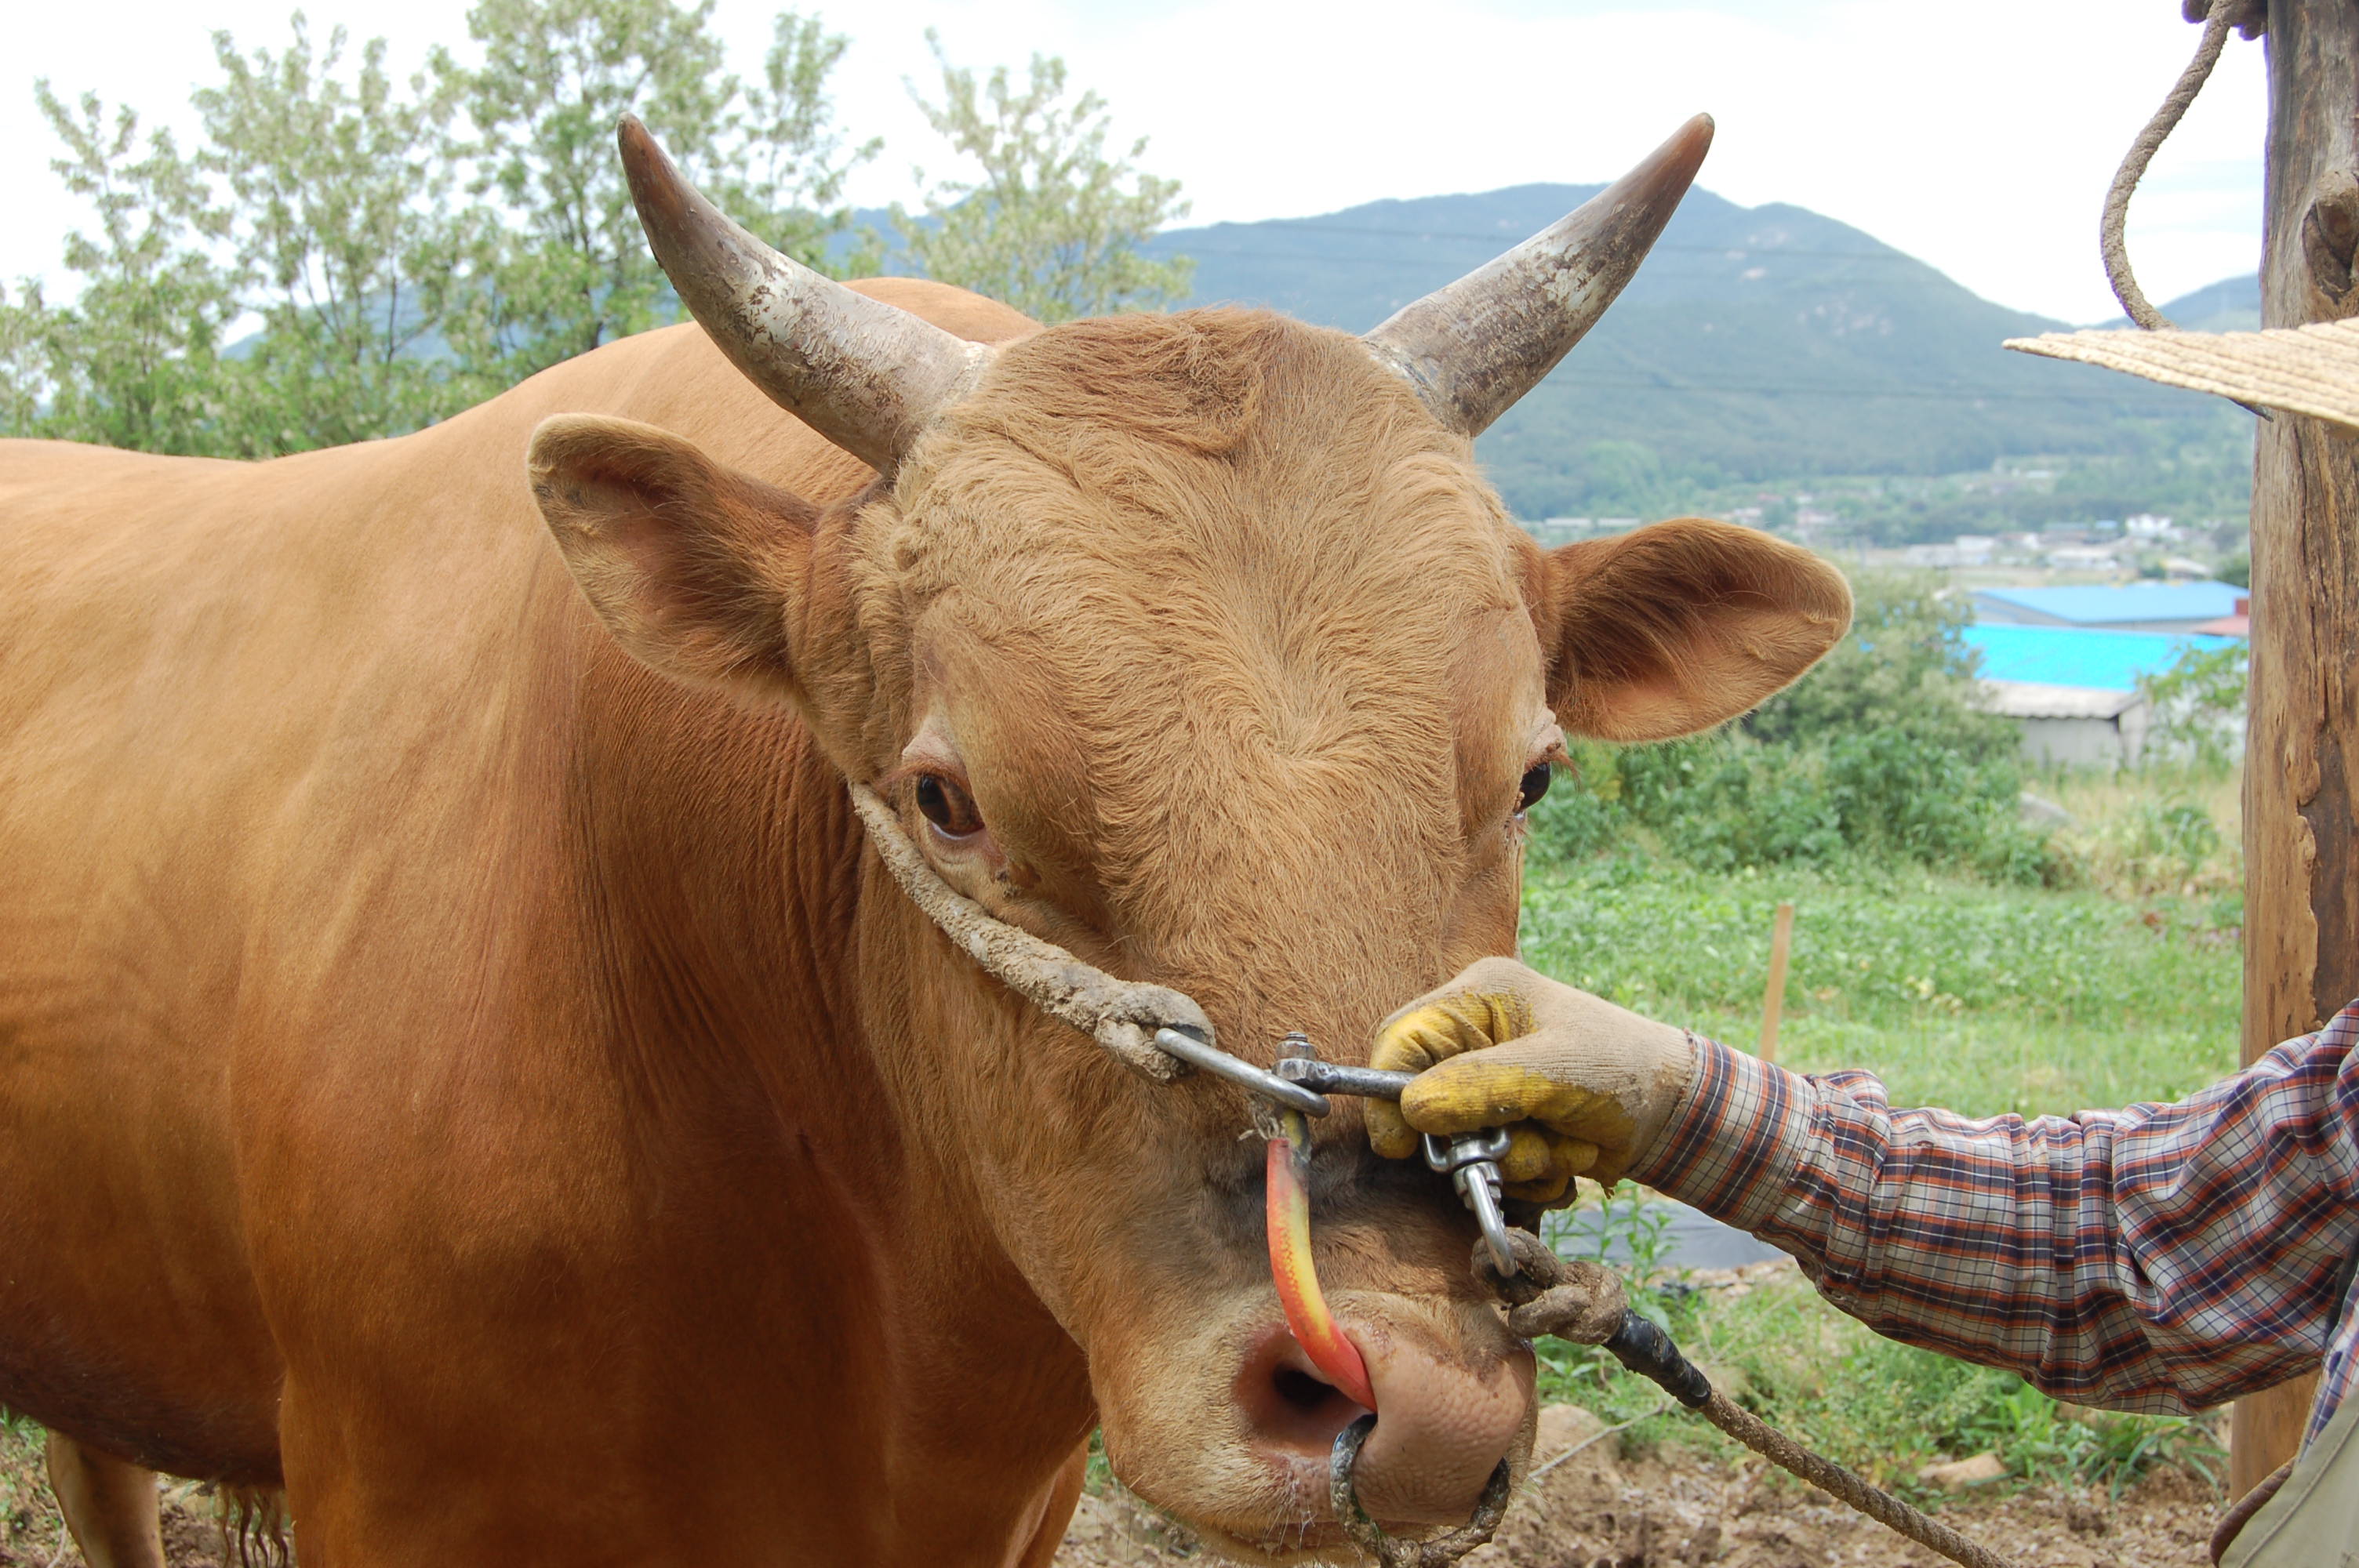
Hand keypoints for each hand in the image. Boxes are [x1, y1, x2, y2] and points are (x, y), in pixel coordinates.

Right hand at [1364, 957, 1695, 1201]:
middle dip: (1473, 1138)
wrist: (1679, 1113)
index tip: (1401, 1143)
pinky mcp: (1507, 1125)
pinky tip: (1569, 1154)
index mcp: (1479, 998)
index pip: (1402, 1038)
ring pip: (1460, 1144)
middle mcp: (1476, 1038)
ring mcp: (1490, 1086)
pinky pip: (1490, 1166)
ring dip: (1514, 1159)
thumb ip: (1483, 1085)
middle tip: (1515, 1147)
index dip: (1390, 1091)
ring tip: (1564, 1144)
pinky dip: (1531, 1173)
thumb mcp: (1556, 1070)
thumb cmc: (1624, 1068)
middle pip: (1425, 1100)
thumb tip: (1413, 1109)